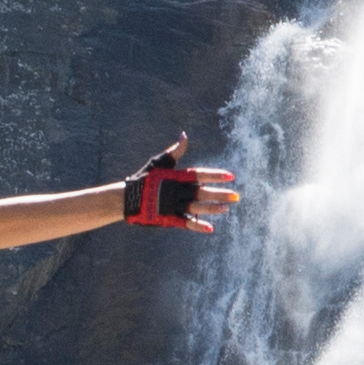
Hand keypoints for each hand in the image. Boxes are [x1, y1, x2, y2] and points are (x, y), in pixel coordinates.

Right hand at [120, 137, 235, 230]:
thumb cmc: (145, 178)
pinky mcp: (168, 218)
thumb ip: (175, 151)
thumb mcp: (159, 162)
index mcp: (176, 177)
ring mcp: (172, 206)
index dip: (215, 175)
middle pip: (201, 192)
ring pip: (196, 208)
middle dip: (219, 194)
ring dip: (212, 209)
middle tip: (236, 195)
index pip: (199, 174)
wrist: (127, 199)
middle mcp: (176, 191)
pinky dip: (197, 226)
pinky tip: (210, 228)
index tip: (230, 176)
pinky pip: (185, 223)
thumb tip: (185, 135)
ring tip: (226, 208)